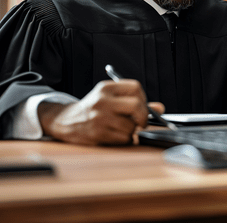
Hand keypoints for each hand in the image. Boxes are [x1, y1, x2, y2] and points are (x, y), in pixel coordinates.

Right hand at [38, 79, 164, 144]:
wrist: (66, 121)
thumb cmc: (93, 109)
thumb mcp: (110, 98)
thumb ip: (134, 101)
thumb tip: (160, 108)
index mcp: (106, 88)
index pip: (135, 87)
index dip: (143, 98)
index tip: (141, 106)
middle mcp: (103, 101)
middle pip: (137, 106)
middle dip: (143, 116)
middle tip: (141, 122)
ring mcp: (100, 117)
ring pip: (132, 126)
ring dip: (132, 130)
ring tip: (121, 128)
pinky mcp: (99, 133)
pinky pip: (124, 138)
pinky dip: (125, 139)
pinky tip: (115, 134)